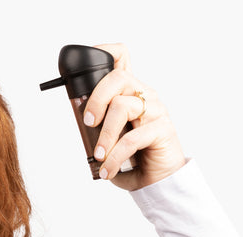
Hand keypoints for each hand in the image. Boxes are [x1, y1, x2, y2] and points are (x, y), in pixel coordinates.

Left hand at [84, 43, 185, 190]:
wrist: (158, 179)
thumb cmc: (133, 158)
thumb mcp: (110, 139)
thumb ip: (97, 127)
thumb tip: (79, 124)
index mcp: (129, 93)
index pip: (121, 58)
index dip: (103, 52)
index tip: (82, 68)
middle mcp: (144, 95)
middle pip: (119, 77)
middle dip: (97, 99)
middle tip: (88, 123)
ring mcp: (156, 110)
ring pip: (123, 107)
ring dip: (105, 136)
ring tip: (99, 156)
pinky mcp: (162, 129)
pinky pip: (132, 139)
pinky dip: (114, 157)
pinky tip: (108, 170)